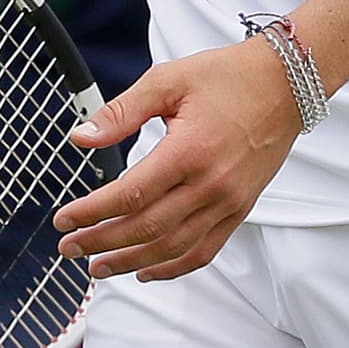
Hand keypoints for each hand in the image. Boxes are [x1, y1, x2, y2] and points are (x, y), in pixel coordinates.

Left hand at [52, 37, 301, 281]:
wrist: (285, 83)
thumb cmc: (225, 76)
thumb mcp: (168, 80)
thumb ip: (122, 112)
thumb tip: (79, 139)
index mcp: (189, 150)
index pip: (130, 195)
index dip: (92, 212)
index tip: (63, 221)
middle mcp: (210, 185)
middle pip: (146, 228)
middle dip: (102, 242)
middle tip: (69, 248)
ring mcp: (229, 203)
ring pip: (172, 248)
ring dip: (131, 262)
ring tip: (97, 266)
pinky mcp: (240, 210)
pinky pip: (203, 251)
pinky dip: (172, 267)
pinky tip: (146, 271)